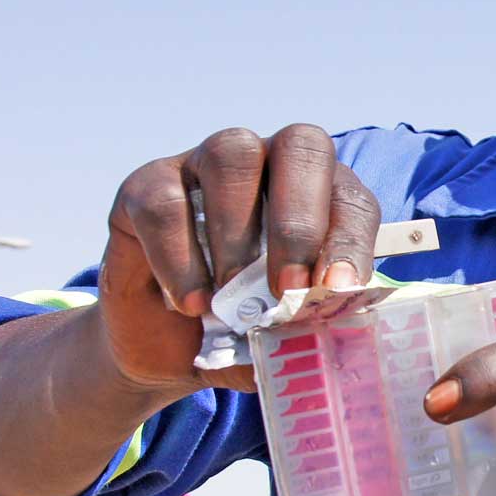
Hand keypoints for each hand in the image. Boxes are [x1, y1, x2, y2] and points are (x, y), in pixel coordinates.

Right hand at [99, 125, 379, 395]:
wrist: (164, 349)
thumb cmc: (237, 330)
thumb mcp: (279, 339)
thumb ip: (305, 331)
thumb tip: (327, 334)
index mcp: (316, 195)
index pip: (349, 196)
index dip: (349, 239)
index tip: (336, 289)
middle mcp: (266, 162)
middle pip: (298, 146)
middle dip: (298, 223)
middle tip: (287, 290)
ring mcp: (202, 164)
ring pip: (231, 156)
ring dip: (237, 235)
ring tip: (229, 299)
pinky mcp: (146, 185)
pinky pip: (164, 202)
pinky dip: (179, 259)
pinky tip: (190, 303)